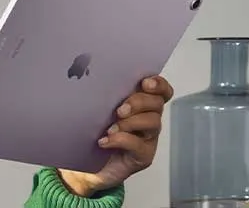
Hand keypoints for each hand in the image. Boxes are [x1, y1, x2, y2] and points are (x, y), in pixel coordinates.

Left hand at [59, 75, 173, 196]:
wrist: (87, 167)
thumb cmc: (93, 135)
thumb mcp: (97, 111)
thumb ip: (104, 97)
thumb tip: (91, 80)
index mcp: (141, 104)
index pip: (161, 90)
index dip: (158, 84)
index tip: (145, 83)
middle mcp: (149, 119)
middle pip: (157, 103)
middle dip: (139, 102)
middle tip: (119, 110)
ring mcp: (148, 138)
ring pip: (153, 122)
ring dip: (130, 122)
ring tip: (110, 128)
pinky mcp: (143, 156)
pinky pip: (139, 145)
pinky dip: (121, 140)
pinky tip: (104, 142)